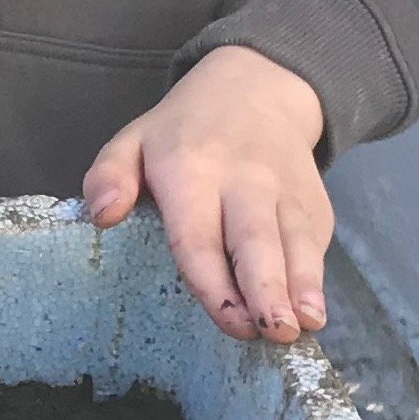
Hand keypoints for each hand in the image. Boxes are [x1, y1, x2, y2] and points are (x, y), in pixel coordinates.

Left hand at [83, 48, 331, 344]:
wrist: (257, 87)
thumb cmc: (183, 132)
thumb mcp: (133, 141)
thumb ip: (109, 175)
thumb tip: (102, 217)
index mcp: (190, 169)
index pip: (198, 234)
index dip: (213, 280)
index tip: (228, 319)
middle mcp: (242, 180)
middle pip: (254, 240)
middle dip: (266, 289)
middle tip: (274, 332)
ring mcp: (283, 189)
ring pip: (294, 240)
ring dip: (301, 286)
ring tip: (303, 326)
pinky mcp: (312, 198)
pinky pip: (314, 238)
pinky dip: (316, 274)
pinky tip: (313, 309)